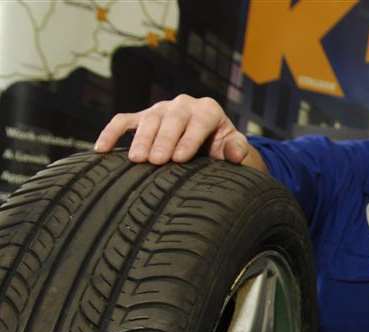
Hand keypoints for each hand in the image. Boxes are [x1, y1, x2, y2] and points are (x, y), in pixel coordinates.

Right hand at [93, 94, 261, 167]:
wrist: (210, 142)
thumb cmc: (222, 146)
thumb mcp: (233, 147)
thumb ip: (237, 149)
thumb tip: (235, 155)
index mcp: (208, 110)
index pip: (198, 122)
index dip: (188, 139)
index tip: (180, 159)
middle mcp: (183, 105)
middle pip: (170, 120)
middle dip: (162, 140)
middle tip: (155, 161)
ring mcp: (160, 109)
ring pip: (148, 120)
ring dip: (141, 139)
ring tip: (137, 160)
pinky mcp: (142, 117)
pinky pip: (123, 121)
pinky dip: (111, 133)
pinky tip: (101, 150)